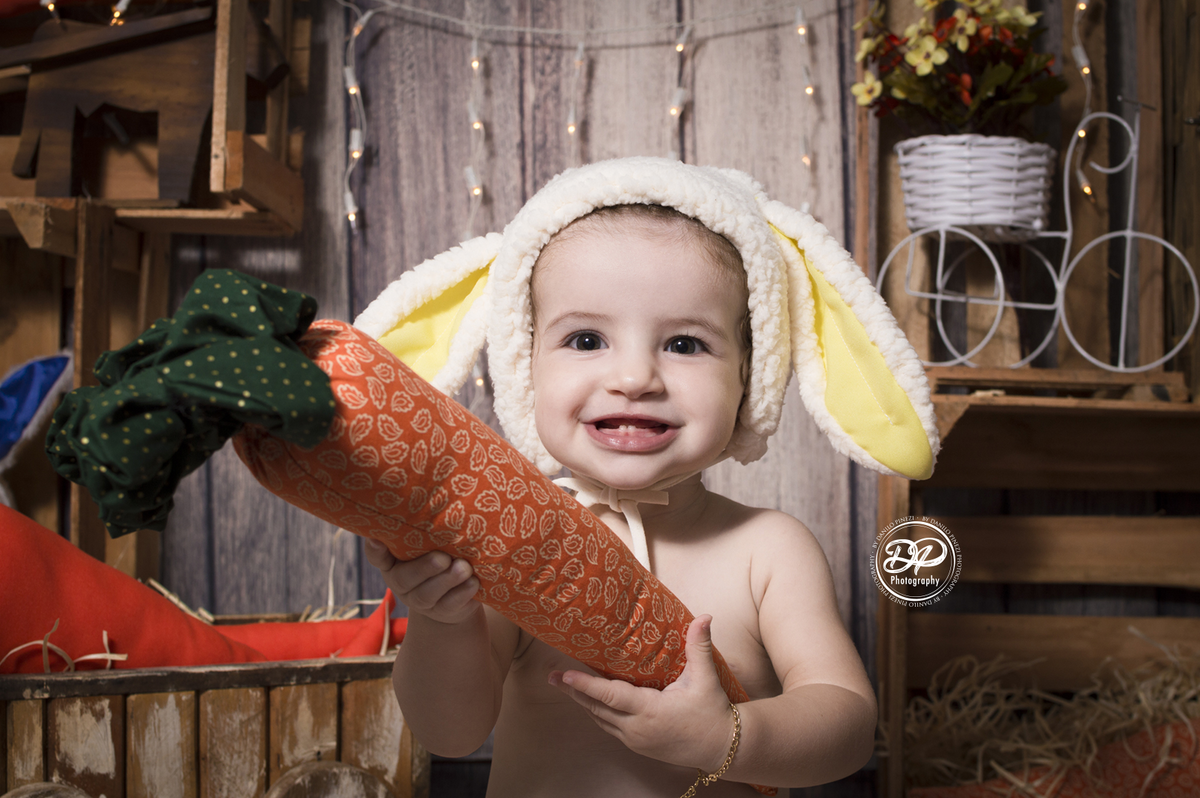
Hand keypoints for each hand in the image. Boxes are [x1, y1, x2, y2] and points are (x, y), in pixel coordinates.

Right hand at [364, 539, 481, 624]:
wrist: (457, 595)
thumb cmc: (441, 556)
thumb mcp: (431, 545)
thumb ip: (429, 533)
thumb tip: (442, 505)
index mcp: (394, 562)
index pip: (377, 557)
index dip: (375, 550)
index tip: (376, 540)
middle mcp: (402, 582)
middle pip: (405, 578)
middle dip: (425, 567)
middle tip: (444, 558)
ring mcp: (421, 600)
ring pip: (428, 594)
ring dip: (448, 580)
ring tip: (464, 568)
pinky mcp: (442, 612)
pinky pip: (449, 605)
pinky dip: (462, 593)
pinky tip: (473, 582)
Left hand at [548, 615, 737, 772]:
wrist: (722, 749)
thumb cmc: (712, 713)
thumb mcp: (706, 679)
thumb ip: (699, 646)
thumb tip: (704, 616)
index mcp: (650, 711)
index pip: (609, 695)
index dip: (584, 685)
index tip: (563, 675)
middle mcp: (637, 729)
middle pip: (597, 708)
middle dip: (573, 692)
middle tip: (551, 676)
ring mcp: (635, 740)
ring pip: (600, 719)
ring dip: (584, 702)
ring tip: (565, 685)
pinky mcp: (638, 746)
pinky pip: (610, 727)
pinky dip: (598, 712)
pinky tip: (591, 701)